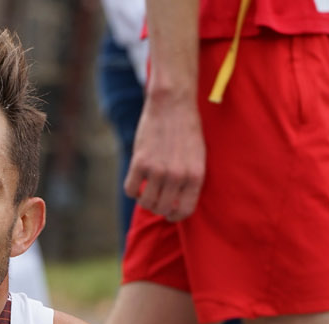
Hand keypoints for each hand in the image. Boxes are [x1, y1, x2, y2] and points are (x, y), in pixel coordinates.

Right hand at [123, 92, 205, 221]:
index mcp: (196, 176)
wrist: (173, 104)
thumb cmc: (186, 129)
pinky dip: (132, 189)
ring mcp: (158, 170)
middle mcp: (178, 176)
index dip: (175, 215)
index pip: (185, 211)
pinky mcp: (140, 162)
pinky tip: (137, 180)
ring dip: (144, 199)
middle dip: (158, 207)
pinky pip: (131, 190)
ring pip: (146, 202)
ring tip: (146, 189)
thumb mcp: (198, 156)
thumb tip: (176, 203)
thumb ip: (190, 180)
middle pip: (162, 209)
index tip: (169, 212)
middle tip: (156, 198)